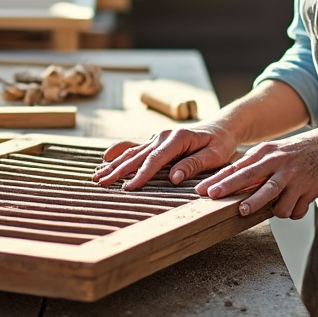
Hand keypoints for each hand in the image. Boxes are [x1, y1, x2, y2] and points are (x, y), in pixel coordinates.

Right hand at [93, 122, 239, 189]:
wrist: (220, 128)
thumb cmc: (219, 144)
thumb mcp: (214, 155)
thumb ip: (194, 165)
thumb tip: (173, 178)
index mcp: (178, 138)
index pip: (156, 159)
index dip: (141, 174)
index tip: (129, 188)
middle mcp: (163, 136)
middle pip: (137, 155)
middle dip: (118, 170)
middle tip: (101, 183)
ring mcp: (157, 138)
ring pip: (131, 152)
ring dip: (114, 164)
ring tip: (97, 175)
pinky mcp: (155, 142)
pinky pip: (134, 148)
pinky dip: (119, 153)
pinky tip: (105, 158)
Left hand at [196, 124, 317, 219]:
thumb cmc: (299, 151)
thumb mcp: (276, 152)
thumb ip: (256, 166)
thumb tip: (231, 182)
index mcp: (267, 152)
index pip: (238, 167)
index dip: (219, 180)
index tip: (202, 190)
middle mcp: (279, 163)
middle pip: (249, 177)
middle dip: (229, 189)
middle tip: (213, 198)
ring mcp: (294, 176)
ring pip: (272, 198)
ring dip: (259, 207)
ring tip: (248, 211)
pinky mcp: (308, 189)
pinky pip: (293, 209)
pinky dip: (291, 211)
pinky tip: (294, 205)